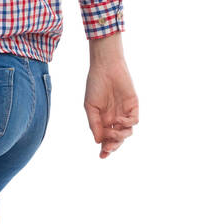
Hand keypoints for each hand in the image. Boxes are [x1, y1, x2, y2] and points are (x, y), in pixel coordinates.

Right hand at [84, 35, 138, 159]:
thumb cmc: (95, 85)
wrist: (105, 67)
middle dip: (113, 146)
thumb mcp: (90, 107)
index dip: (105, 149)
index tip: (102, 156)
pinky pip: (134, 121)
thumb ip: (94, 124)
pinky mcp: (134, 106)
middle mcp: (115, 118)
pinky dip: (127, 124)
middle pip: (118, 139)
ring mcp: (125, 113)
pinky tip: (118, 120)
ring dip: (120, 136)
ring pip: (127, 133)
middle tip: (108, 148)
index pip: (106, 139)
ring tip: (113, 132)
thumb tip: (98, 142)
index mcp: (104, 120)